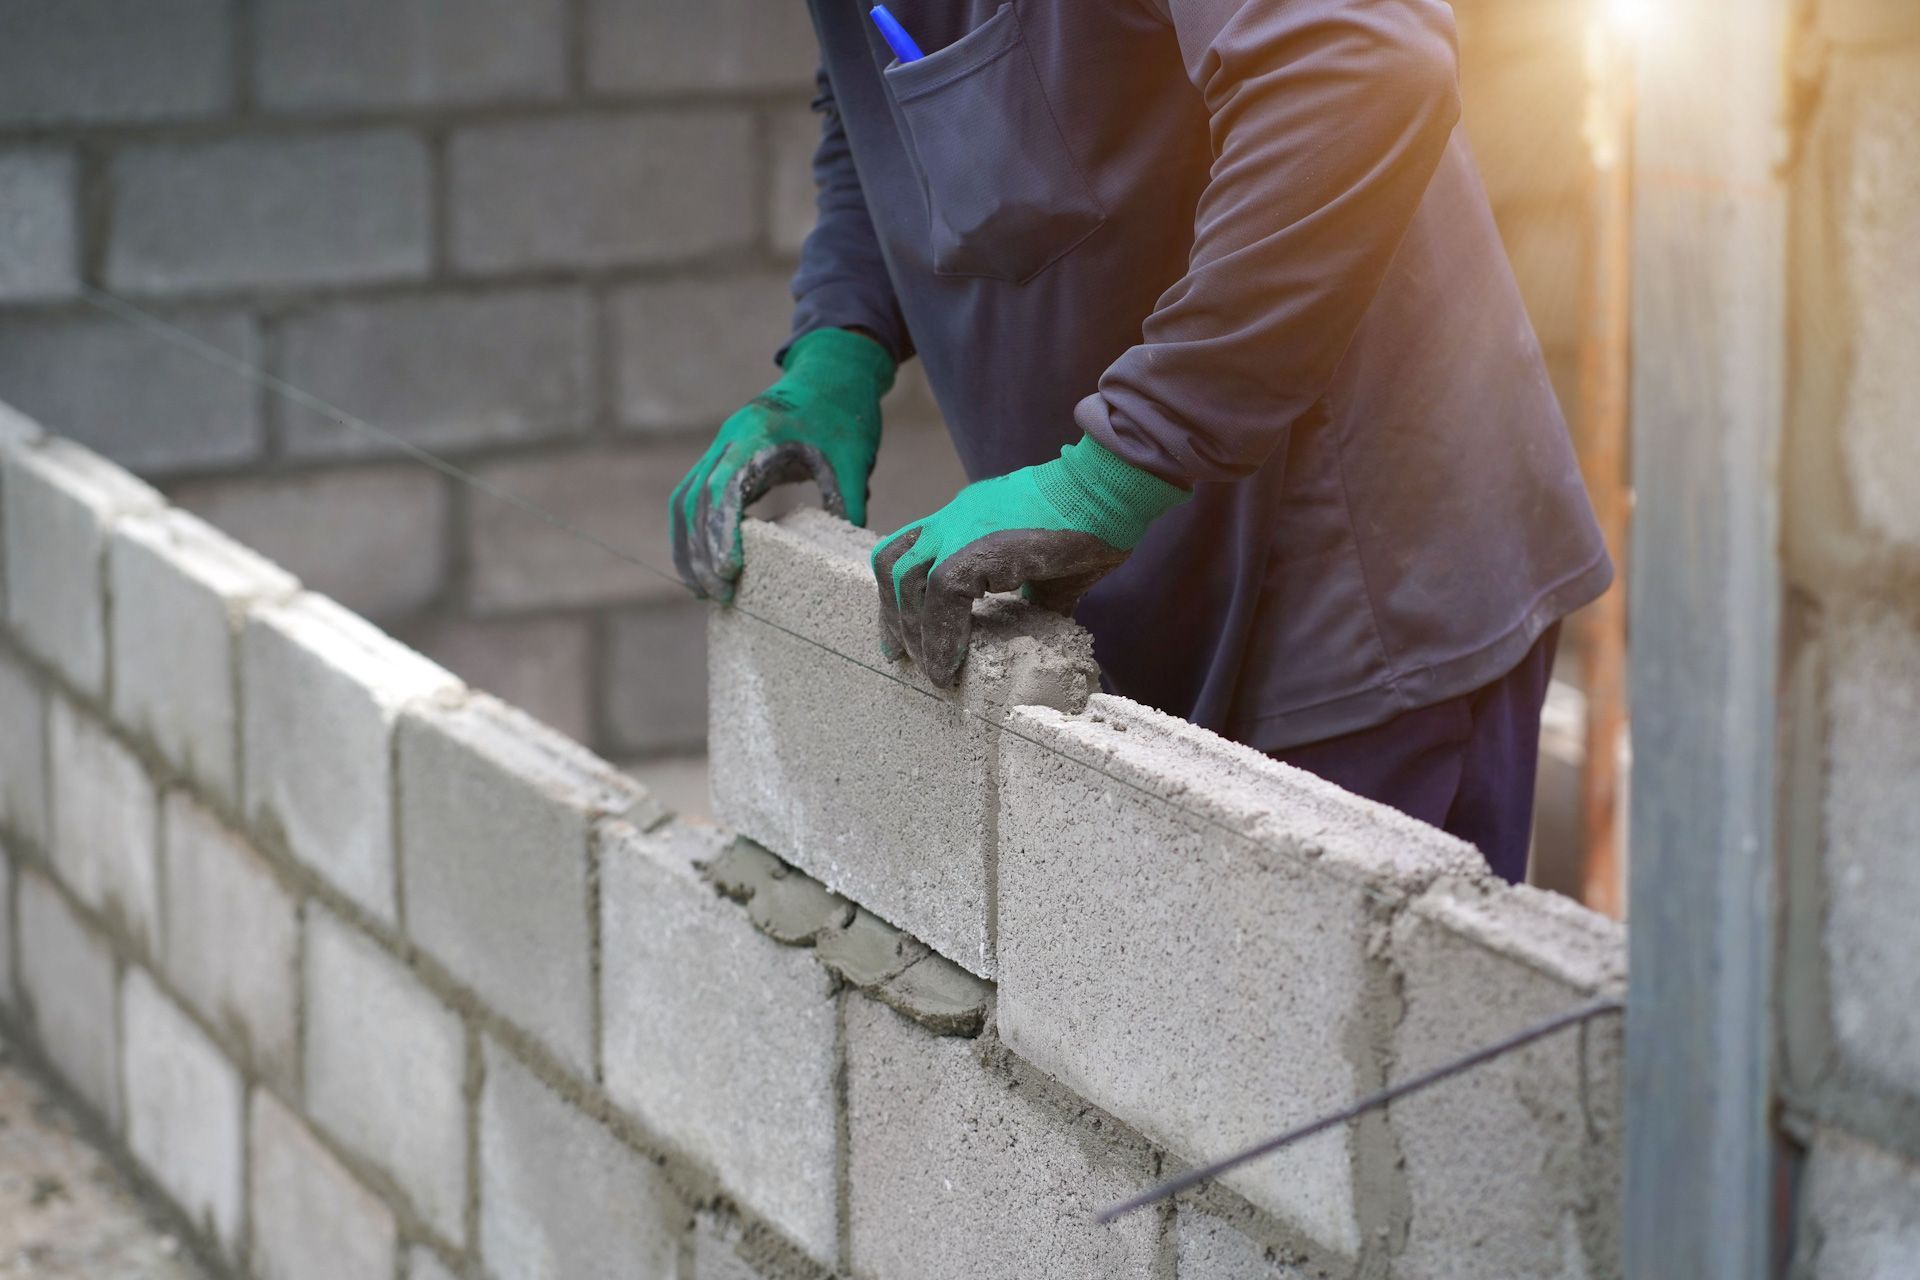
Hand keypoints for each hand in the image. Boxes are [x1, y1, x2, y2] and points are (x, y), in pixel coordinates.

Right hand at [670, 327, 894, 600]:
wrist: (832, 371)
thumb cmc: (844, 412)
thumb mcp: (852, 459)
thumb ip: (847, 503)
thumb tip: (852, 558)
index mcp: (756, 435)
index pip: (724, 489)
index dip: (720, 533)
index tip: (731, 571)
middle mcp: (728, 440)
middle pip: (695, 500)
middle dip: (701, 551)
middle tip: (718, 595)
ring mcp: (720, 447)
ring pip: (685, 501)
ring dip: (687, 546)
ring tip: (702, 590)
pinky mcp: (723, 457)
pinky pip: (692, 496)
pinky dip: (691, 532)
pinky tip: (703, 564)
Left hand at [871, 435, 1189, 687]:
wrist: (1111, 492)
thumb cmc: (1092, 525)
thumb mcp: (1048, 572)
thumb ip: (1030, 598)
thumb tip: (1036, 637)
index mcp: (965, 518)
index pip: (909, 552)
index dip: (898, 595)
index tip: (904, 635)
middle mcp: (953, 518)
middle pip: (893, 564)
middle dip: (893, 617)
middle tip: (906, 658)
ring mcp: (961, 527)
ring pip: (907, 580)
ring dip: (916, 631)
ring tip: (934, 669)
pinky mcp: (979, 545)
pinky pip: (941, 593)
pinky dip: (941, 634)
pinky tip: (950, 665)